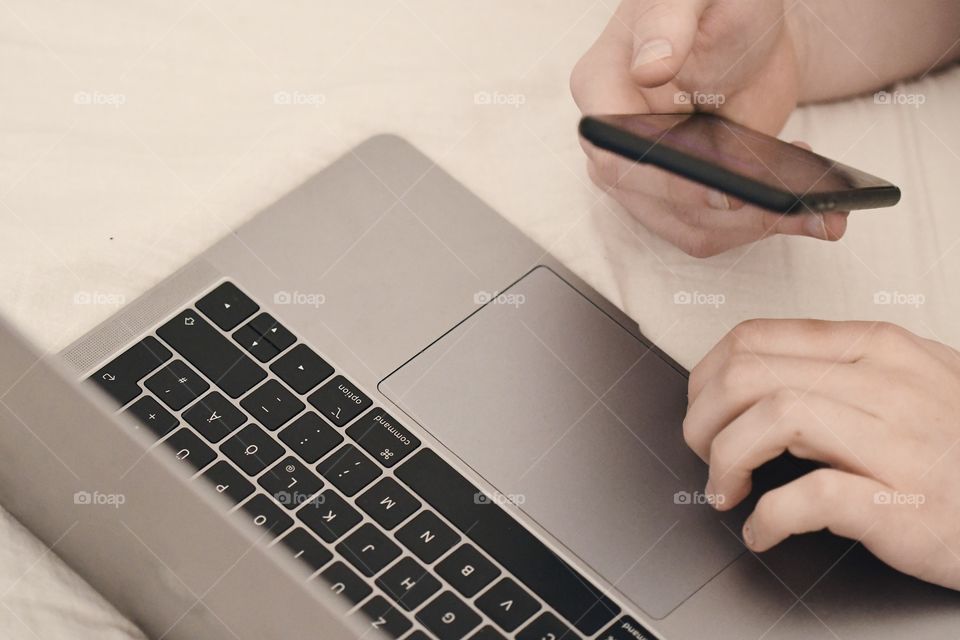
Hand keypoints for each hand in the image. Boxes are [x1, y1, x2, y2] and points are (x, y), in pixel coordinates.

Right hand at [570, 0, 848, 256]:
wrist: (747, 28)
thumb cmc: (714, 0)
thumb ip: (667, 21)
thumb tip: (649, 69)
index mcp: (602, 89)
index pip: (618, 156)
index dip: (669, 182)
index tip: (727, 190)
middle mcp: (616, 143)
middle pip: (655, 205)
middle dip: (726, 214)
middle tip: (789, 204)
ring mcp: (649, 176)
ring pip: (689, 227)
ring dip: (752, 227)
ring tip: (812, 208)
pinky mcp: (687, 195)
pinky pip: (717, 227)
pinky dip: (761, 224)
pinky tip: (801, 200)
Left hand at [685, 319, 959, 590]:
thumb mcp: (909, 381)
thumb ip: (837, 371)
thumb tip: (753, 380)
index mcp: (875, 349)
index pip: (756, 338)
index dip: (706, 375)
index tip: (700, 407)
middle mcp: (884, 383)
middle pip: (749, 375)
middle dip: (702, 418)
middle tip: (703, 451)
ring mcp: (896, 440)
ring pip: (772, 419)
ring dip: (726, 459)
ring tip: (727, 489)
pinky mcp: (900, 502)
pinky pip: (808, 499)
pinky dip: (768, 518)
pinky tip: (763, 531)